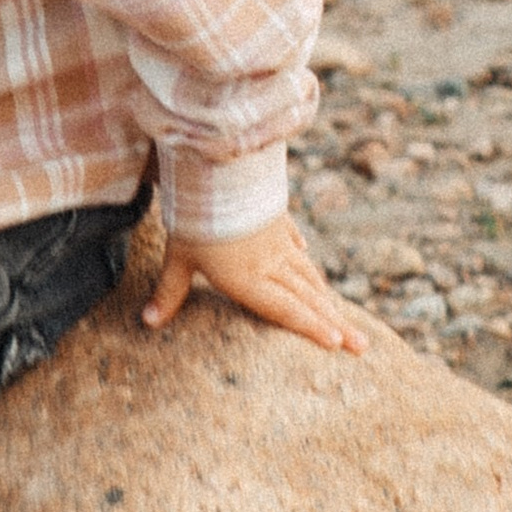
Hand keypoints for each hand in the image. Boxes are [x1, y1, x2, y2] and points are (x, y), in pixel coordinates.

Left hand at [142, 215, 366, 355]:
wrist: (218, 167)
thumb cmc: (196, 216)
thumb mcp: (179, 255)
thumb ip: (169, 291)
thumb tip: (148, 321)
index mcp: (248, 278)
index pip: (286, 310)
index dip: (311, 327)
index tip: (336, 344)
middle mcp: (270, 263)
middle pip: (309, 299)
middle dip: (337, 324)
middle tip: (363, 345)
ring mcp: (277, 241)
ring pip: (309, 275)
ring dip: (329, 299)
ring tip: (347, 319)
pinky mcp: (276, 220)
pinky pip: (296, 247)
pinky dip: (305, 261)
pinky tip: (310, 264)